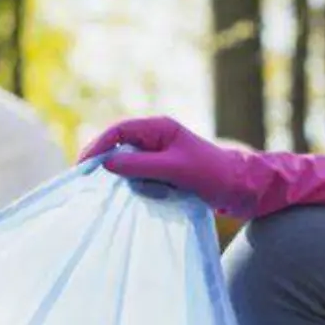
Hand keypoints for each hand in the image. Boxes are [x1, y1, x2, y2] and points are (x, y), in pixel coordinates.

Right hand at [77, 115, 324, 219]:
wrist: (240, 188)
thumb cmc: (211, 175)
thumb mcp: (175, 170)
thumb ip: (141, 166)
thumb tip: (108, 164)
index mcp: (159, 127)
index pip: (118, 130)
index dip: (98, 146)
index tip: (83, 167)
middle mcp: (156, 136)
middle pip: (119, 146)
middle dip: (108, 164)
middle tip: (94, 185)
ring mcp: (159, 152)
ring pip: (128, 163)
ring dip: (127, 179)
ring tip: (132, 192)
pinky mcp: (163, 169)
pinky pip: (140, 175)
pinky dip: (138, 186)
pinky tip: (145, 197)